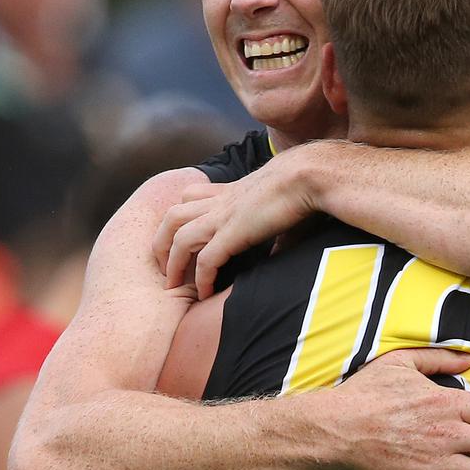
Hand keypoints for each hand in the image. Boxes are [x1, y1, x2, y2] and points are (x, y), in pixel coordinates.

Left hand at [152, 164, 312, 298]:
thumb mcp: (283, 210)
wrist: (308, 175)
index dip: (182, 217)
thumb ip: (276, 234)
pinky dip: (202, 279)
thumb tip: (280, 253)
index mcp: (230, 192)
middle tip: (165, 268)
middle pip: (172, 216)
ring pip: (179, 238)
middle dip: (161, 243)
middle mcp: (219, 201)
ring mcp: (222, 216)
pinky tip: (205, 294)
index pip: (191, 196)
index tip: (181, 241)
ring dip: (172, 264)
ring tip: (174, 286)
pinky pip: (205, 260)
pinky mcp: (232, 232)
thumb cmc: (304, 189)